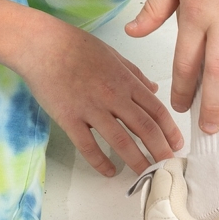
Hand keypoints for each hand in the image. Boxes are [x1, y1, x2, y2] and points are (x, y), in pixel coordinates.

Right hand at [10, 16, 184, 175]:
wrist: (41, 44)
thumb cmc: (74, 45)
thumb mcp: (111, 54)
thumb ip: (134, 73)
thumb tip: (153, 89)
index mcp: (125, 80)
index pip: (155, 109)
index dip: (170, 130)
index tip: (177, 145)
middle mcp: (113, 96)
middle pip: (145, 128)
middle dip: (161, 150)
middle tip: (169, 167)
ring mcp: (91, 108)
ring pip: (121, 141)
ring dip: (137, 161)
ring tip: (147, 175)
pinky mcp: (69, 118)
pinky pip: (88, 146)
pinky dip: (101, 162)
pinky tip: (109, 172)